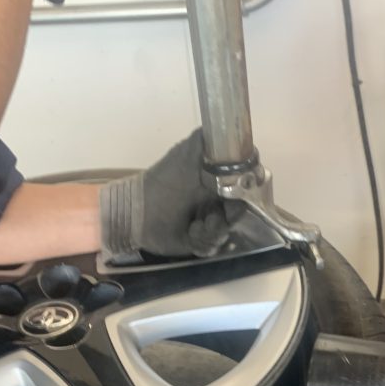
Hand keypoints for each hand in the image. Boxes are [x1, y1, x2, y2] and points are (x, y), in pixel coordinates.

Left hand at [99, 130, 242, 260]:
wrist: (137, 213)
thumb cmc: (164, 181)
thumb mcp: (188, 151)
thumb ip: (210, 139)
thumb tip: (238, 138)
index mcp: (219, 180)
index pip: (247, 190)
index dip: (245, 198)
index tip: (231, 201)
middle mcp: (218, 200)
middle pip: (241, 214)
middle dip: (226, 218)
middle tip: (209, 217)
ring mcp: (210, 222)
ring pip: (228, 232)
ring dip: (213, 232)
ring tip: (195, 226)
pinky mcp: (200, 242)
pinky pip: (214, 247)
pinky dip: (203, 242)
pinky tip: (190, 234)